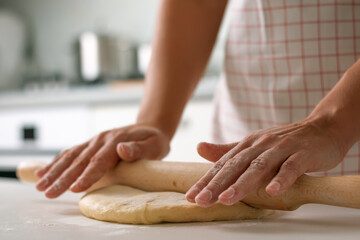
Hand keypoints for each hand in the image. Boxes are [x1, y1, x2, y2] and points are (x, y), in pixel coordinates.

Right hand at [35, 125, 169, 197]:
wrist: (150, 127)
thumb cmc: (154, 140)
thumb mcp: (155, 144)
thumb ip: (140, 149)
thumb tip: (122, 150)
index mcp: (116, 141)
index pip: (99, 161)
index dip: (87, 175)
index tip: (75, 188)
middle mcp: (101, 140)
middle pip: (80, 160)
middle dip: (63, 177)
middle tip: (49, 193)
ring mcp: (94, 141)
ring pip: (71, 156)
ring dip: (55, 171)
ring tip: (40, 185)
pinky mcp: (91, 144)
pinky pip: (71, 152)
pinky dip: (56, 162)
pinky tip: (44, 172)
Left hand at [185, 118, 346, 206]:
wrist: (322, 127)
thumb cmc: (284, 141)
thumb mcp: (253, 144)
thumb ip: (227, 150)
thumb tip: (199, 148)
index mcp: (247, 145)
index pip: (223, 165)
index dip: (206, 181)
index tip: (191, 196)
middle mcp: (261, 145)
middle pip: (236, 166)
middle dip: (217, 184)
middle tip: (201, 200)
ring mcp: (281, 149)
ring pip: (259, 167)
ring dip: (242, 184)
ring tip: (227, 199)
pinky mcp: (302, 154)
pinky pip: (291, 168)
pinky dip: (282, 179)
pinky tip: (272, 191)